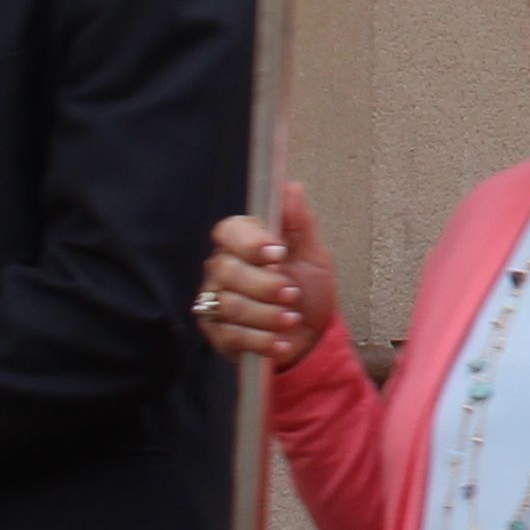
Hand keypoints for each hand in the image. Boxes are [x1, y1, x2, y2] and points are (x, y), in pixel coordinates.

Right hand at [196, 186, 335, 372]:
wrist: (312, 335)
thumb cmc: (309, 289)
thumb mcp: (313, 255)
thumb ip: (300, 222)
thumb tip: (290, 187)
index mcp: (243, 243)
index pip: (229, 231)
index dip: (250, 242)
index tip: (279, 253)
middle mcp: (222, 270)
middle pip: (227, 271)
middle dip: (265, 285)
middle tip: (292, 293)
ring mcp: (215, 302)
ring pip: (229, 305)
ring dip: (267, 315)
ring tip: (291, 319)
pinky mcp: (217, 333)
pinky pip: (230, 336)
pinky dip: (260, 341)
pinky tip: (280, 342)